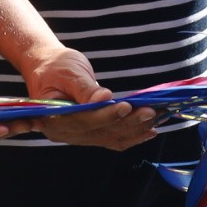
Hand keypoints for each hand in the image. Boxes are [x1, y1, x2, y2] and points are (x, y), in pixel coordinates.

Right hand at [9, 43, 157, 150]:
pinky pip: (112, 139)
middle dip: (128, 122)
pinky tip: (149, 131)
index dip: (106, 116)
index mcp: (53, 118)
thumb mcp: (68, 72)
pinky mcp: (90, 133)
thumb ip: (85, 88)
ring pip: (110, 137)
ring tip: (157, 117)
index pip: (83, 120)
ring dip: (135, 129)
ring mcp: (78, 136)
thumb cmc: (56, 67)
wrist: (48, 69)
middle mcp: (64, 132)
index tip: (127, 107)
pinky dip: (132, 136)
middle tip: (151, 111)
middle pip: (100, 131)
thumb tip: (104, 98)